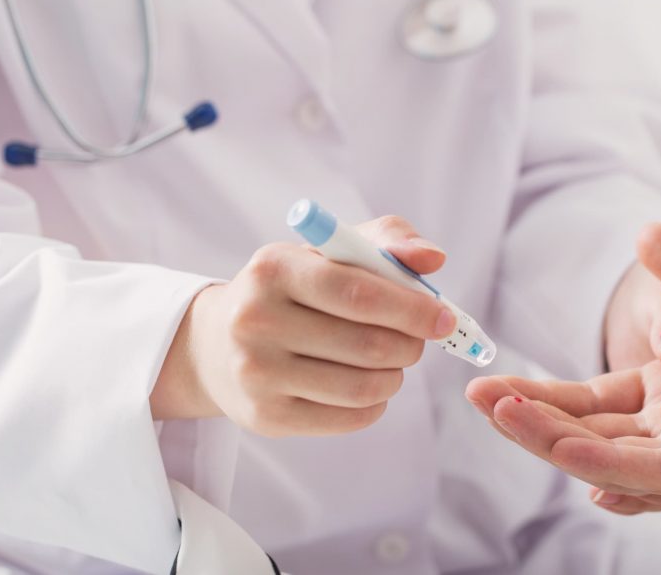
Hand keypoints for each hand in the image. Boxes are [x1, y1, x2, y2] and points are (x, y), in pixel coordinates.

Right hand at [151, 216, 456, 436]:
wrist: (217, 344)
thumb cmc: (293, 290)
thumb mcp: (329, 253)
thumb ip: (387, 243)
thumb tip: (434, 259)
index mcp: (274, 268)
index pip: (358, 292)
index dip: (412, 308)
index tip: (443, 318)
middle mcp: (256, 320)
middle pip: (367, 344)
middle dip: (411, 344)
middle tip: (419, 341)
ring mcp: (256, 373)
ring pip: (363, 386)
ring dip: (396, 375)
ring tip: (392, 362)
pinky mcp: (265, 416)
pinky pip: (350, 417)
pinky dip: (376, 403)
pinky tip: (368, 385)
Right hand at [467, 223, 660, 515]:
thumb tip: (644, 232)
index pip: (590, 400)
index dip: (539, 392)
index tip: (489, 379)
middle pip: (584, 429)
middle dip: (526, 416)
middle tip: (472, 397)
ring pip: (606, 454)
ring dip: (549, 438)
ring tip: (495, 413)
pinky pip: (655, 469)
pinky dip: (606, 462)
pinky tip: (564, 448)